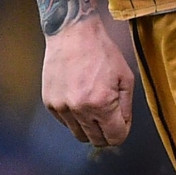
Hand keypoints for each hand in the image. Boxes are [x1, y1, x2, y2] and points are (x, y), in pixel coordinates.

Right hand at [43, 13, 133, 146]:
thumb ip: (126, 106)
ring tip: (96, 107)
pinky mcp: (49, 104)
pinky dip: (75, 117)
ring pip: (79, 134)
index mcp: (102, 104)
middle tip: (112, 119)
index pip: (114, 137)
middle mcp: (79, 110)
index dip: (122, 133)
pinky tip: (80, 99)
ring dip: (90, 127)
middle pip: (95, 140)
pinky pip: (65, 123)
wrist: (73, 35)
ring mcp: (61, 108)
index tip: (123, 125)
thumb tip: (123, 127)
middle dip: (107, 134)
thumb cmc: (102, 52)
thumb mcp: (125, 76)